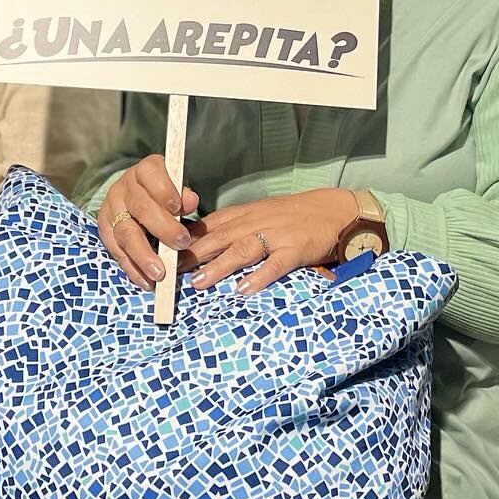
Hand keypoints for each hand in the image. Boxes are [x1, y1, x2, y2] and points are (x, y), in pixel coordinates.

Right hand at [96, 154, 199, 288]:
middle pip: (141, 208)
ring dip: (144, 256)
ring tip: (160, 273)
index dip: (164, 191)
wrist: (135, 195)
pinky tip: (145, 280)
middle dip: (163, 229)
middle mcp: (124, 188)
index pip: (151, 174)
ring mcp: (111, 209)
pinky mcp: (104, 229)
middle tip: (181, 244)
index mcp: (145, 171)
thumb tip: (190, 201)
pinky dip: (132, 268)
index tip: (178, 208)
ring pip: (125, 233)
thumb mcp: (176, 188)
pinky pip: (116, 251)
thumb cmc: (163, 193)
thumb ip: (184, 196)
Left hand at [183, 189, 358, 294]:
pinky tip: (245, 289)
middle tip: (169, 274)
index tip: (163, 256)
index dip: (185, 241)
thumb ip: (233, 226)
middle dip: (193, 255)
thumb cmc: (296, 215)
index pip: (209, 226)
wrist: (335, 210)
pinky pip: (277, 263)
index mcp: (246, 214)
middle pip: (219, 237)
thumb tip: (200, 242)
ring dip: (220, 265)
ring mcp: (278, 235)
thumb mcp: (261, 214)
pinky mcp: (297, 248)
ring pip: (243, 248)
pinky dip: (261, 275)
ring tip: (200, 283)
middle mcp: (258, 222)